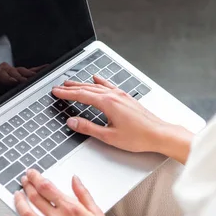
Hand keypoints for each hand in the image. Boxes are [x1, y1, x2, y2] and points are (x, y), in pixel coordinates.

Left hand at [0, 63, 44, 108]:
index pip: (2, 74)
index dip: (9, 78)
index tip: (16, 83)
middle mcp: (4, 68)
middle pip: (15, 72)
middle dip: (22, 78)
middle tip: (30, 83)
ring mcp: (14, 70)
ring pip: (24, 71)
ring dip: (31, 75)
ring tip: (40, 78)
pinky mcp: (22, 72)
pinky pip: (32, 70)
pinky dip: (39, 70)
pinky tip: (47, 68)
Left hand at [5, 169, 120, 215]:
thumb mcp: (97, 213)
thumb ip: (84, 194)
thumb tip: (75, 179)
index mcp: (71, 209)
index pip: (47, 187)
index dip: (36, 177)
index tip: (32, 173)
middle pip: (35, 197)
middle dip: (27, 185)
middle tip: (24, 180)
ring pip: (26, 213)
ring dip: (18, 201)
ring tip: (17, 194)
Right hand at [51, 76, 193, 161]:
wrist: (159, 134)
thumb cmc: (138, 137)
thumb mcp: (109, 136)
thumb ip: (88, 128)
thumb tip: (72, 122)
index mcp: (108, 103)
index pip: (81, 96)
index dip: (67, 94)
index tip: (56, 92)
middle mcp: (114, 96)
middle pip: (87, 88)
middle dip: (71, 87)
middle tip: (59, 87)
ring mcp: (121, 95)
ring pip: (97, 86)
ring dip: (82, 84)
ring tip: (71, 83)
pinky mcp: (126, 98)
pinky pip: (109, 86)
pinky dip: (100, 82)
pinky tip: (96, 79)